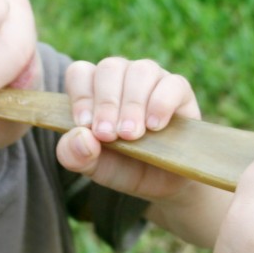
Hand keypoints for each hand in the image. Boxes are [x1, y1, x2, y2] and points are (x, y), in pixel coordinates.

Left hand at [55, 57, 200, 200]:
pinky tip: (154, 126)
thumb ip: (73, 154)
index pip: (80, 72)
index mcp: (95, 88)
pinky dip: (161, 103)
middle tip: (108, 135)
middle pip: (109, 68)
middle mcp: (123, 77)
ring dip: (132, 104)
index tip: (85, 124)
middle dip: (106, 103)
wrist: (161, 184)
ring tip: (131, 134)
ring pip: (140, 71)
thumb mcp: (92, 166)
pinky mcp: (180, 91)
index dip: (80, 96)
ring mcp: (152, 79)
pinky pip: (172, 83)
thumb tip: (81, 136)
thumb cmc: (122, 166)